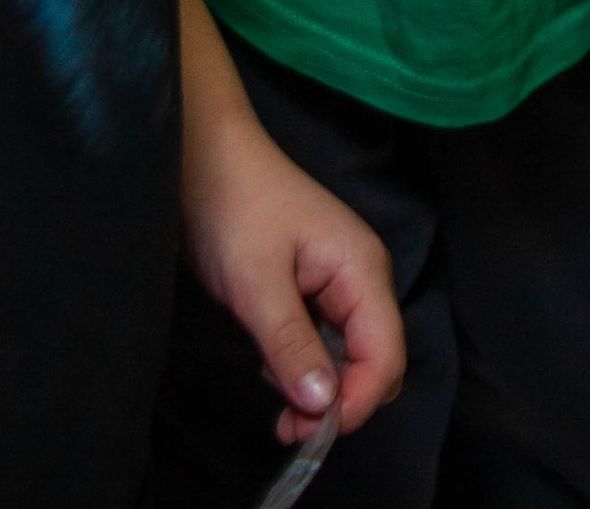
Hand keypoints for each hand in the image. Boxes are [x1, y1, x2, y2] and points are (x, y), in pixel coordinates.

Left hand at [183, 135, 403, 446]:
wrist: (203, 157)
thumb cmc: (233, 209)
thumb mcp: (256, 282)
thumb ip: (292, 344)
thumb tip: (324, 405)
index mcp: (362, 269)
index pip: (386, 356)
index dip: (356, 403)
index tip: (305, 431)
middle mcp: (361, 278)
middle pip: (376, 361)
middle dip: (340, 402)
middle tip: (287, 425)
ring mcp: (338, 283)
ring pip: (349, 357)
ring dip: (320, 389)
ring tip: (276, 405)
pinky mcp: (312, 288)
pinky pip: (326, 343)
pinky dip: (305, 367)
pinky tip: (273, 367)